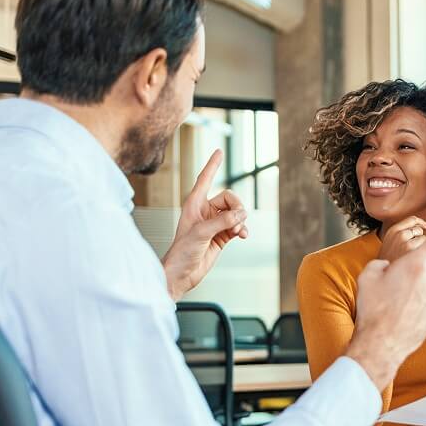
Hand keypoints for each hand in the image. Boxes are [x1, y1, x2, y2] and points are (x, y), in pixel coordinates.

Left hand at [161, 150, 247, 300]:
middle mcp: (205, 211)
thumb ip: (222, 222)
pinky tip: (243, 236)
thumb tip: (242, 215)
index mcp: (194, 204)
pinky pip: (238, 225)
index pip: (205, 179)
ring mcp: (214, 223)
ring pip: (236, 213)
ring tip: (238, 232)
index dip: (212, 165)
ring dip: (241, 221)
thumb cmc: (182, 252)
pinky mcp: (222, 235)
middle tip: (238, 220)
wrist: (182, 274)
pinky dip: (242, 229)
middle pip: (230, 198)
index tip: (219, 151)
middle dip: (237, 208)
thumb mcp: (201, 233)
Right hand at [345, 205, 425, 389]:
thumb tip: (392, 268)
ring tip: (394, 307)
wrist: (379, 344)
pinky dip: (419, 307)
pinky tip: (405, 316)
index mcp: (414, 262)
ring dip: (413, 292)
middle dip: (409, 274)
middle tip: (390, 290)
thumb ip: (384, 262)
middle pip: (422, 269)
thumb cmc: (372, 307)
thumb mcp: (369, 274)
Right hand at [376, 216, 425, 261]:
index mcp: (392, 231)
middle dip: (419, 237)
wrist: (384, 278)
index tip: (424, 226)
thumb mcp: (391, 243)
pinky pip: (425, 246)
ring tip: (411, 256)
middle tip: (411, 249)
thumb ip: (402, 232)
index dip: (420, 222)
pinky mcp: (411, 251)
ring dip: (421, 246)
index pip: (412, 219)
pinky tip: (414, 260)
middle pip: (419, 229)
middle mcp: (398, 234)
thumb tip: (422, 226)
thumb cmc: (390, 262)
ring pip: (423, 237)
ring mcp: (405, 242)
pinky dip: (423, 253)